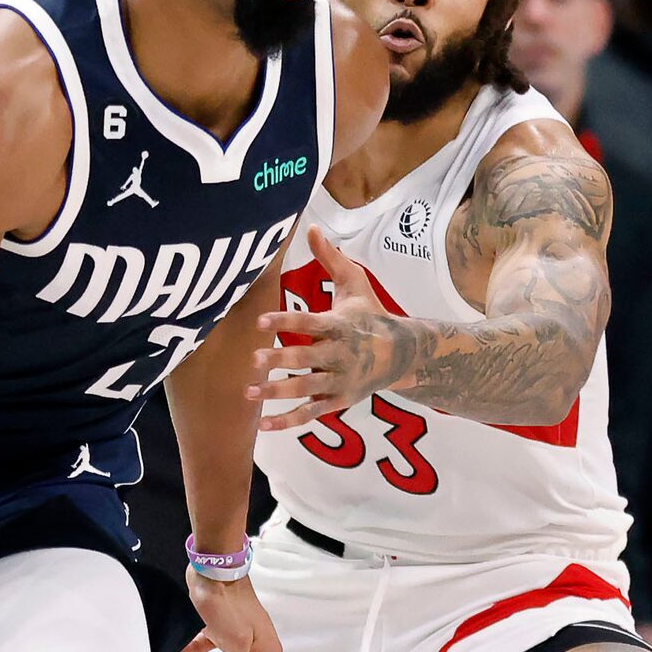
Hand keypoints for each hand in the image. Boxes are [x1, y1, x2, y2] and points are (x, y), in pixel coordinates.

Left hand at [249, 224, 406, 430]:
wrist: (403, 354)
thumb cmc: (370, 314)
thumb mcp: (356, 283)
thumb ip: (330, 258)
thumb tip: (311, 226)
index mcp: (340, 325)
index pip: (309, 322)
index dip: (285, 321)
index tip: (260, 322)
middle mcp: (340, 355)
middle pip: (306, 358)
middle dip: (280, 360)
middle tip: (253, 360)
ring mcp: (339, 380)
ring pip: (305, 389)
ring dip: (277, 393)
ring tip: (248, 392)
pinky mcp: (337, 401)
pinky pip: (310, 414)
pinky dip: (286, 422)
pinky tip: (262, 425)